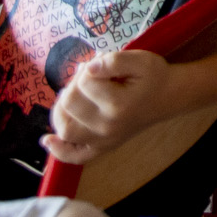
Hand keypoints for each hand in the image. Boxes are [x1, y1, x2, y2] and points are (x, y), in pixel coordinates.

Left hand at [43, 48, 174, 165]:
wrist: (169, 97)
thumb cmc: (154, 77)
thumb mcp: (140, 59)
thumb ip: (113, 60)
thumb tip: (87, 69)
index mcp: (118, 104)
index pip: (84, 82)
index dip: (88, 69)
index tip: (100, 65)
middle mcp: (107, 127)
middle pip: (69, 104)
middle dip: (73, 85)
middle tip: (88, 78)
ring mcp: (103, 140)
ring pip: (65, 129)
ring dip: (59, 110)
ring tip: (71, 96)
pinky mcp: (102, 148)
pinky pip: (74, 156)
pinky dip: (58, 150)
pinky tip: (48, 140)